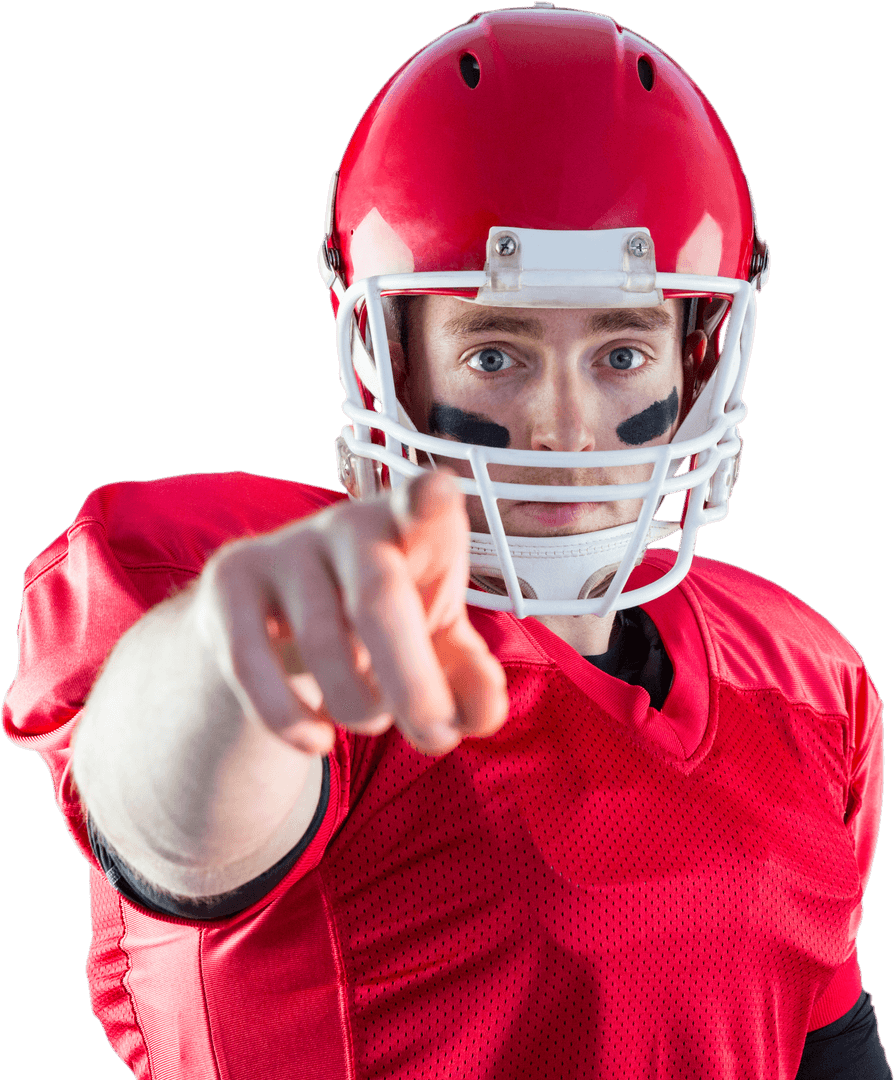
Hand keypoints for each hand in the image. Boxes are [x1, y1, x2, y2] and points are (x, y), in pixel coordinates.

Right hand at [194, 470, 508, 756]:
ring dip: (358, 706)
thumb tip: (481, 715)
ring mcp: (285, 547)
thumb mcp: (435, 645)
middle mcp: (349, 524)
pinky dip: (289, 719)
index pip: (424, 502)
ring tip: (373, 721)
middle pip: (379, 597)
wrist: (284, 619)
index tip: (435, 495)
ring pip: (322, 641)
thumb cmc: (383, 623)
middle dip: (413, 682)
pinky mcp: (230, 580)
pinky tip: (317, 742)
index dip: (429, 500)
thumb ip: (470, 679)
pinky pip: (252, 662)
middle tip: (434, 736)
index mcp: (414, 527)